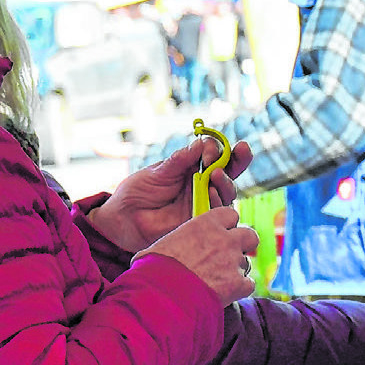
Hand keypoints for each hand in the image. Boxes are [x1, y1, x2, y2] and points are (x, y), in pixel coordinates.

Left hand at [87, 136, 252, 251]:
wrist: (123, 218)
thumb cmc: (138, 191)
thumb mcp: (158, 171)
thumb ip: (179, 160)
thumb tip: (200, 143)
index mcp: (193, 167)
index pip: (216, 154)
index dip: (219, 149)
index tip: (210, 150)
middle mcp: (203, 183)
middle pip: (230, 171)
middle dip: (239, 159)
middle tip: (242, 150)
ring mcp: (203, 203)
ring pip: (228, 192)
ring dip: (226, 182)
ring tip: (217, 175)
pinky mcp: (200, 221)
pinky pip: (217, 213)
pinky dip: (218, 203)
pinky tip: (212, 194)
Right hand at [141, 207, 258, 304]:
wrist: (162, 296)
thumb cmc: (154, 270)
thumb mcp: (161, 245)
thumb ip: (177, 240)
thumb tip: (166, 248)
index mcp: (206, 224)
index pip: (230, 215)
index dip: (227, 226)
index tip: (220, 235)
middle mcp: (224, 239)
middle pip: (250, 235)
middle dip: (242, 245)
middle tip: (229, 256)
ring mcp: (233, 262)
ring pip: (246, 263)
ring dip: (236, 270)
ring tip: (216, 281)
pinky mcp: (238, 284)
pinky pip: (248, 284)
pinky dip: (239, 290)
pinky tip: (224, 294)